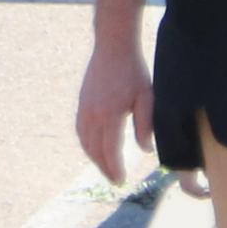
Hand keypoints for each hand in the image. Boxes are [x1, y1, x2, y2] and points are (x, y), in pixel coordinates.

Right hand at [73, 37, 151, 184]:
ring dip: (94, 158)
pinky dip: (86, 144)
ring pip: (85, 142)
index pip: (110, 150)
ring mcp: (84, 108)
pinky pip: (80, 131)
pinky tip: (94, 148)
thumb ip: (145, 125)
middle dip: (104, 167)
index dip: (114, 167)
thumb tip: (145, 150)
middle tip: (114, 179)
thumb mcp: (146, 97)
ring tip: (105, 167)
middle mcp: (92, 114)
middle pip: (95, 150)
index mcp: (110, 115)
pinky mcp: (81, 103)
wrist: (113, 47)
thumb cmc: (134, 71)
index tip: (120, 180)